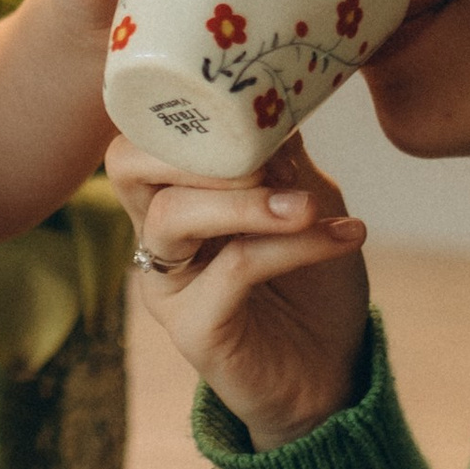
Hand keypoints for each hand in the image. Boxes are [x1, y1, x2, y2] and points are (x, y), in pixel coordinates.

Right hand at [108, 125, 372, 449]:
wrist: (332, 373)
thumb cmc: (315, 283)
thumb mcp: (307, 197)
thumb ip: (284, 152)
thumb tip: (275, 95)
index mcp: (175, 193)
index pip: (141, 132)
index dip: (183, 104)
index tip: (255, 97)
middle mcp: (157, 234)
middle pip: (126, 164)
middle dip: (193, 148)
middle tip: (263, 157)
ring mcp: (168, 283)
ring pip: (173, 216)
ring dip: (246, 202)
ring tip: (307, 207)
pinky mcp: (193, 328)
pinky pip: (233, 269)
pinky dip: (293, 245)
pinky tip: (343, 236)